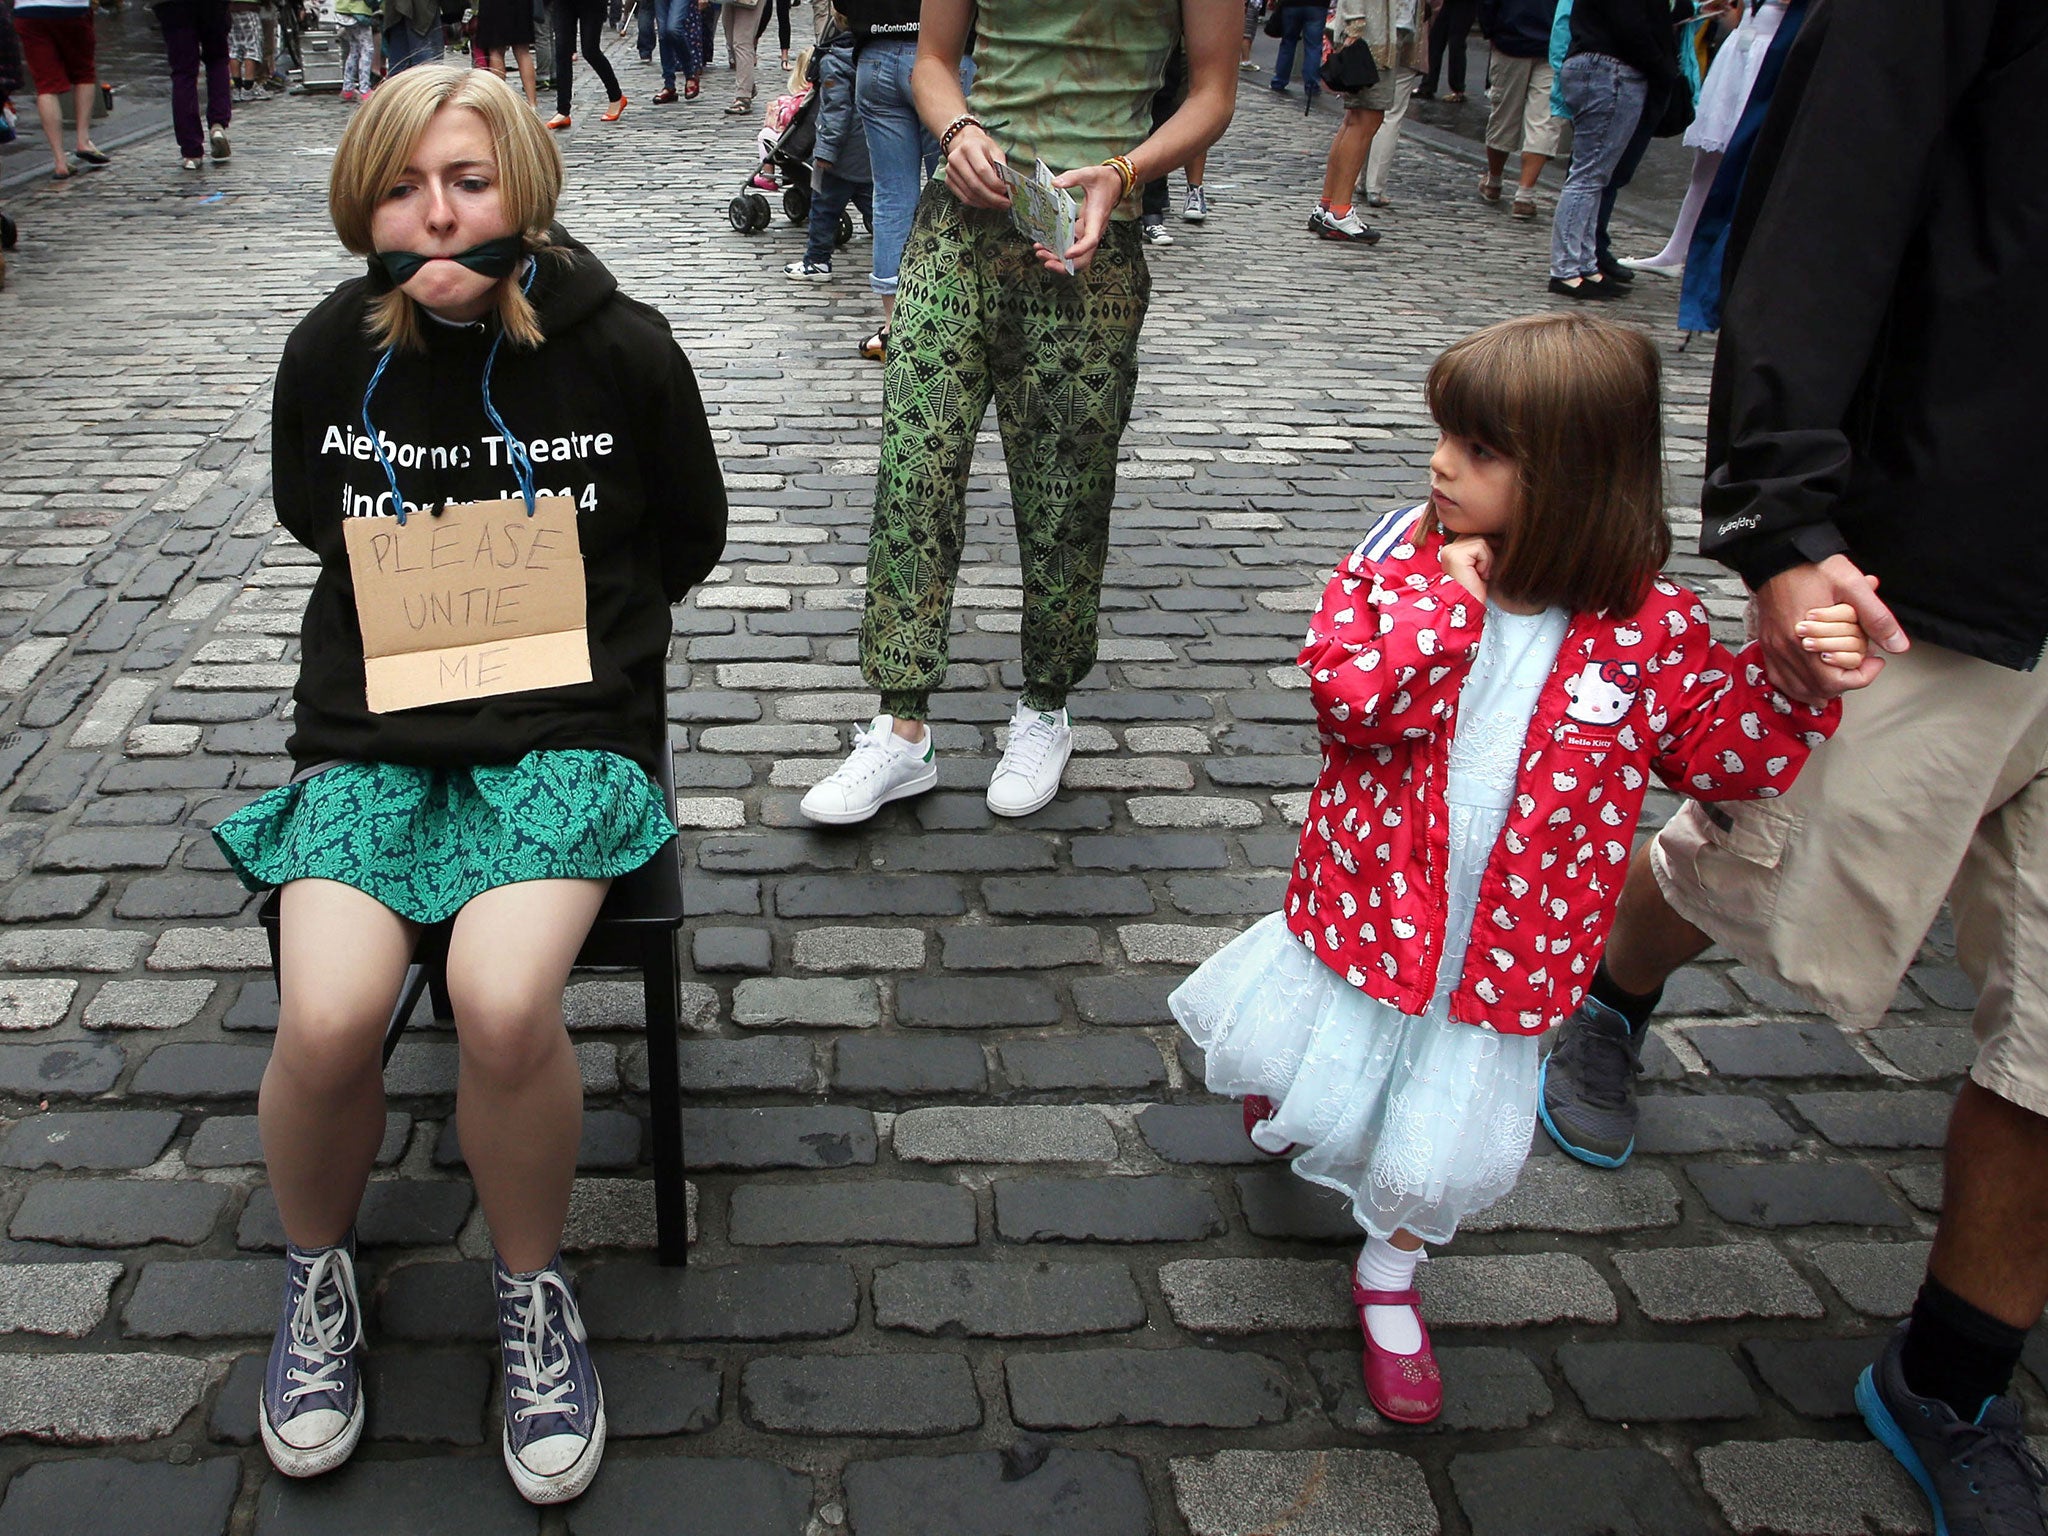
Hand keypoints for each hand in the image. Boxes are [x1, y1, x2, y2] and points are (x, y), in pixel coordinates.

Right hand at [941, 125, 1009, 209]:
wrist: (964, 142)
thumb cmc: (982, 147)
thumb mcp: (995, 150)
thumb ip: (1001, 166)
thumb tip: (1008, 186)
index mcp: (969, 147)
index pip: (982, 170)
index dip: (995, 183)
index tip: (1006, 190)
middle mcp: (956, 158)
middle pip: (975, 185)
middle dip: (993, 198)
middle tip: (1005, 204)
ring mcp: (950, 171)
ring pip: (970, 194)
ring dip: (987, 203)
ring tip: (999, 204)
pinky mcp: (948, 181)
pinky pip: (964, 198)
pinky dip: (978, 203)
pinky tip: (988, 203)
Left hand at [1042, 162, 1123, 273]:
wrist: (1115, 183)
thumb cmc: (1103, 179)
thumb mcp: (1089, 173)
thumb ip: (1072, 177)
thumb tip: (1055, 183)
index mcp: (1096, 218)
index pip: (1091, 240)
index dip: (1080, 249)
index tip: (1066, 254)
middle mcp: (1094, 230)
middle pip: (1083, 258)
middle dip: (1065, 264)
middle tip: (1045, 260)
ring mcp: (1088, 233)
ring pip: (1077, 257)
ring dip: (1059, 260)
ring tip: (1040, 254)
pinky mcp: (1083, 232)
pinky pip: (1072, 247)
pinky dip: (1058, 250)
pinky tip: (1044, 246)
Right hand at [1439, 535, 1491, 600]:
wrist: (1468, 609)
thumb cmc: (1475, 592)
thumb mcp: (1480, 565)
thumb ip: (1482, 550)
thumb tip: (1497, 536)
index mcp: (1452, 552)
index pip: (1475, 536)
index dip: (1486, 550)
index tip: (1487, 566)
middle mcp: (1448, 550)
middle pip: (1479, 536)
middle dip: (1487, 554)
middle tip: (1482, 573)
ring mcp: (1450, 551)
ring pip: (1481, 540)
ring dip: (1487, 559)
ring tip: (1480, 574)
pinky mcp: (1455, 555)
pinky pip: (1480, 547)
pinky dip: (1485, 561)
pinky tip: (1479, 574)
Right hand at [1754, 554, 1907, 703]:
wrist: (1777, 554)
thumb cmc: (1811, 567)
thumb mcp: (1852, 586)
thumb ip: (1876, 617)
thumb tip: (1897, 644)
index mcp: (1807, 637)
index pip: (1835, 681)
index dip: (1862, 677)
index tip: (1874, 661)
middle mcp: (1787, 648)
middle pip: (1818, 689)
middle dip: (1846, 681)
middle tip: (1861, 663)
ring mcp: (1774, 648)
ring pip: (1798, 689)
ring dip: (1822, 688)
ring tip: (1840, 672)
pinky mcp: (1768, 644)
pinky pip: (1780, 678)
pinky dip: (1798, 684)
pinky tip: (1811, 677)